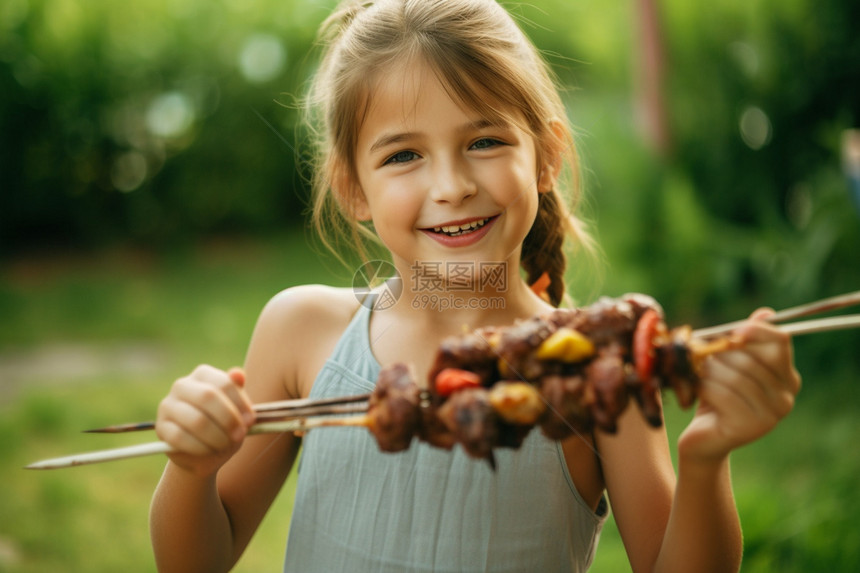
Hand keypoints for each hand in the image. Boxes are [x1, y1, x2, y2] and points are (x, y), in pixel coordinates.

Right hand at [155, 365, 255, 476]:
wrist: (204, 454)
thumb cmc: (223, 426)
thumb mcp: (236, 410)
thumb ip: (237, 393)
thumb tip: (238, 374)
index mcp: (203, 374)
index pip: (223, 382)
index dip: (240, 403)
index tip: (251, 421)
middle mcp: (182, 385)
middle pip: (208, 396)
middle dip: (228, 419)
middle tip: (240, 435)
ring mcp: (168, 405)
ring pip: (196, 419)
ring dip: (217, 437)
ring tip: (226, 445)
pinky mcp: (161, 427)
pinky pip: (181, 437)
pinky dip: (201, 447)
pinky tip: (210, 451)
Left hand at [677, 309, 801, 464]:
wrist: (703, 440)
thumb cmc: (716, 397)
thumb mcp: (729, 365)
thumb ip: (745, 341)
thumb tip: (765, 313)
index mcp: (787, 378)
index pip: (780, 342)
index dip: (755, 331)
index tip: (733, 332)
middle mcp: (786, 397)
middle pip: (751, 358)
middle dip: (720, 353)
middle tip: (702, 356)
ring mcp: (772, 415)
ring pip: (735, 375)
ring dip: (709, 370)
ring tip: (698, 374)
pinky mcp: (750, 427)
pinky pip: (723, 394)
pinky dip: (704, 387)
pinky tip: (697, 391)